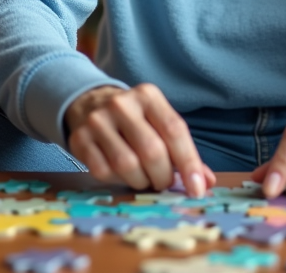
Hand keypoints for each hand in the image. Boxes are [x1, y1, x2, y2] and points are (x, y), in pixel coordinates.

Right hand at [64, 84, 215, 196]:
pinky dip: (118, 180)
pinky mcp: (79, 138)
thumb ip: (183, 150)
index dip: (189, 163)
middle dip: (163, 176)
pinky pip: (103, 172)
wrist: (89, 103)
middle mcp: (122, 104)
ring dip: (141, 181)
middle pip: (152, 151)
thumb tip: (206, 182)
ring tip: (144, 178)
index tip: (197, 189)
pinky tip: (121, 174)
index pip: (174, 130)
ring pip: (127, 165)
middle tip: (163, 182)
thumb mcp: (159, 123)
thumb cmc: (135, 119)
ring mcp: (97, 120)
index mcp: (148, 95)